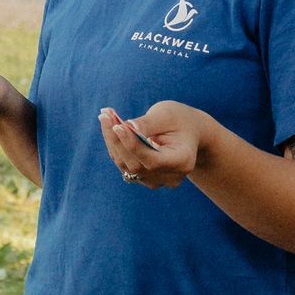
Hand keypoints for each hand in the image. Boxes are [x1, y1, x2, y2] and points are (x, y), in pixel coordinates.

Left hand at [98, 100, 212, 189]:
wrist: (188, 132)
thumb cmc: (180, 120)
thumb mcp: (167, 115)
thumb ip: (147, 123)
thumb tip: (126, 128)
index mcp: (183, 162)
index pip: (152, 160)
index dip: (133, 145)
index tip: (117, 124)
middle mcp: (170, 177)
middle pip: (136, 165)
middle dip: (118, 140)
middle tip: (106, 114)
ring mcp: (157, 181)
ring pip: (126, 166)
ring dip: (113, 141)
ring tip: (106, 116)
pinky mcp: (144, 178)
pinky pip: (124, 164)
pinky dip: (115, 145)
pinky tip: (109, 125)